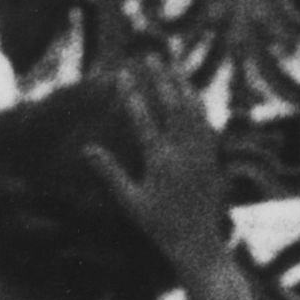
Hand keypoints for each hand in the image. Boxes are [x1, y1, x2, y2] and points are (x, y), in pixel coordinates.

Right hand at [91, 52, 241, 280]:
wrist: (198, 242)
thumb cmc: (160, 225)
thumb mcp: (130, 201)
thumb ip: (110, 173)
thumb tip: (86, 149)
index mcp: (161, 162)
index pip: (143, 119)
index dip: (131, 94)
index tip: (121, 74)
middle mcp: (184, 153)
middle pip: (172, 106)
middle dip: (160, 79)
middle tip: (150, 57)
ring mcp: (202, 154)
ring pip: (194, 111)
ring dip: (183, 86)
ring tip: (173, 66)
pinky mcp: (213, 158)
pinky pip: (206, 124)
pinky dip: (198, 105)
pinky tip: (193, 95)